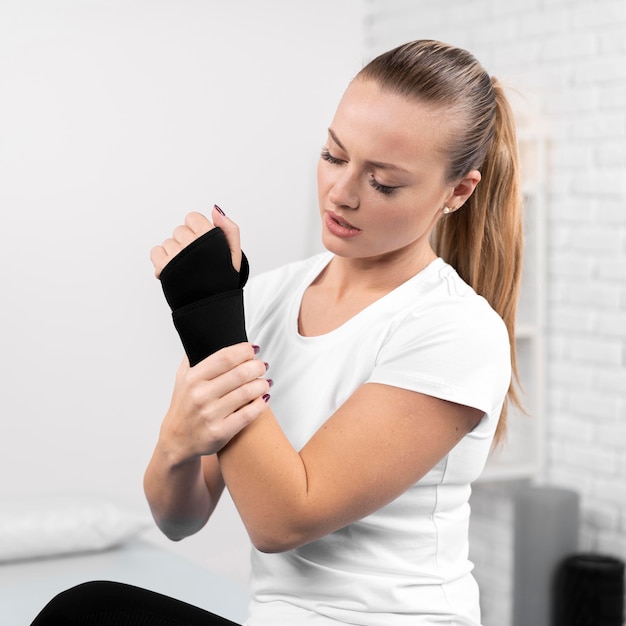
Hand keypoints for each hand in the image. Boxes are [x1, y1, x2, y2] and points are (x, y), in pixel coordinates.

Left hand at [150, 206, 242, 277]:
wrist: (211, 305)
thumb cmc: (223, 280)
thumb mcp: (234, 253)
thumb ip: (229, 228)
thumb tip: (215, 209)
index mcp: (209, 236)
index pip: (192, 218)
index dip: (197, 230)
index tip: (202, 244)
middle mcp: (192, 244)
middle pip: (179, 230)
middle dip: (186, 242)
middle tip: (196, 260)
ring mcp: (177, 255)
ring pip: (168, 242)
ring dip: (175, 253)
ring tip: (186, 268)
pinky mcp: (164, 266)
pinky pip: (155, 252)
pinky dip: (161, 260)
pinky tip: (174, 270)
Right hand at [158, 343, 269, 465]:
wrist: (177, 440)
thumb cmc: (184, 407)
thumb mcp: (182, 378)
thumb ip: (194, 357)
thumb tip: (207, 335)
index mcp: (193, 379)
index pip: (225, 357)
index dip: (244, 350)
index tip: (253, 349)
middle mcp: (200, 396)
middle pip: (240, 373)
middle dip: (257, 366)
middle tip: (262, 366)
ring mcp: (211, 415)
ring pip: (247, 392)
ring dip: (262, 384)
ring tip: (265, 381)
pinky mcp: (221, 432)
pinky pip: (249, 414)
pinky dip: (260, 403)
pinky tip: (264, 398)